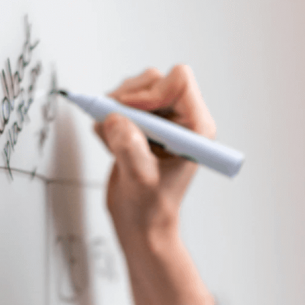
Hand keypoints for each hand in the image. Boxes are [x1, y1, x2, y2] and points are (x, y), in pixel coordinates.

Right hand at [94, 65, 215, 248]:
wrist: (141, 224)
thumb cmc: (151, 208)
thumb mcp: (140, 179)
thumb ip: (130, 147)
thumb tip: (115, 119)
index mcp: (196, 128)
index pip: (179, 81)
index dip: (151, 92)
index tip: (132, 114)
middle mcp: (182, 121)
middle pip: (154, 80)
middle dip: (128, 99)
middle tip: (116, 124)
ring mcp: (162, 122)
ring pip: (135, 89)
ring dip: (115, 109)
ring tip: (113, 140)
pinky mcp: (142, 126)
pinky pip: (120, 104)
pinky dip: (108, 120)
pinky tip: (111, 145)